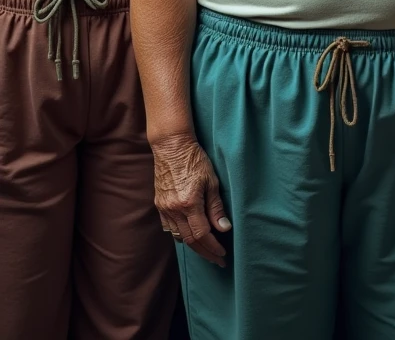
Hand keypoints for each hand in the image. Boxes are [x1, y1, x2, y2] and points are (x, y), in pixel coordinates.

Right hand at [151, 133, 231, 266]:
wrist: (171, 146)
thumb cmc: (195, 159)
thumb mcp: (211, 181)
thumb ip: (216, 207)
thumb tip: (224, 228)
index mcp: (189, 203)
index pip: (202, 235)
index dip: (213, 247)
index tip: (222, 254)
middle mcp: (174, 209)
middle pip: (190, 240)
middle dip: (205, 252)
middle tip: (217, 260)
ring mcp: (164, 208)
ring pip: (179, 236)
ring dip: (193, 246)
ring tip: (207, 250)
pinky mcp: (159, 205)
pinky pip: (169, 228)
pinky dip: (181, 235)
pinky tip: (190, 235)